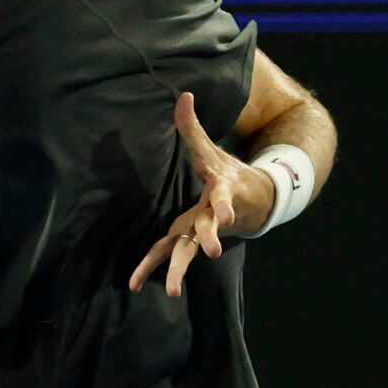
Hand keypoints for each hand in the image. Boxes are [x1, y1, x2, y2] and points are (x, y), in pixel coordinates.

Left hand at [126, 91, 278, 297]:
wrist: (255, 203)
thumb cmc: (228, 174)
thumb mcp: (212, 151)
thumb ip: (193, 128)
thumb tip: (183, 95)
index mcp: (220, 190)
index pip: (222, 196)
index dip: (224, 205)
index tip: (227, 217)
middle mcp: (213, 215)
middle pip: (210, 228)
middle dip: (210, 239)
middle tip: (215, 252)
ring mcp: (201, 230)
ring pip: (190, 250)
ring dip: (180, 270)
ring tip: (172, 292)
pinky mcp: (190, 239)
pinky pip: (168, 253)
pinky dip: (151, 267)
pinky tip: (133, 284)